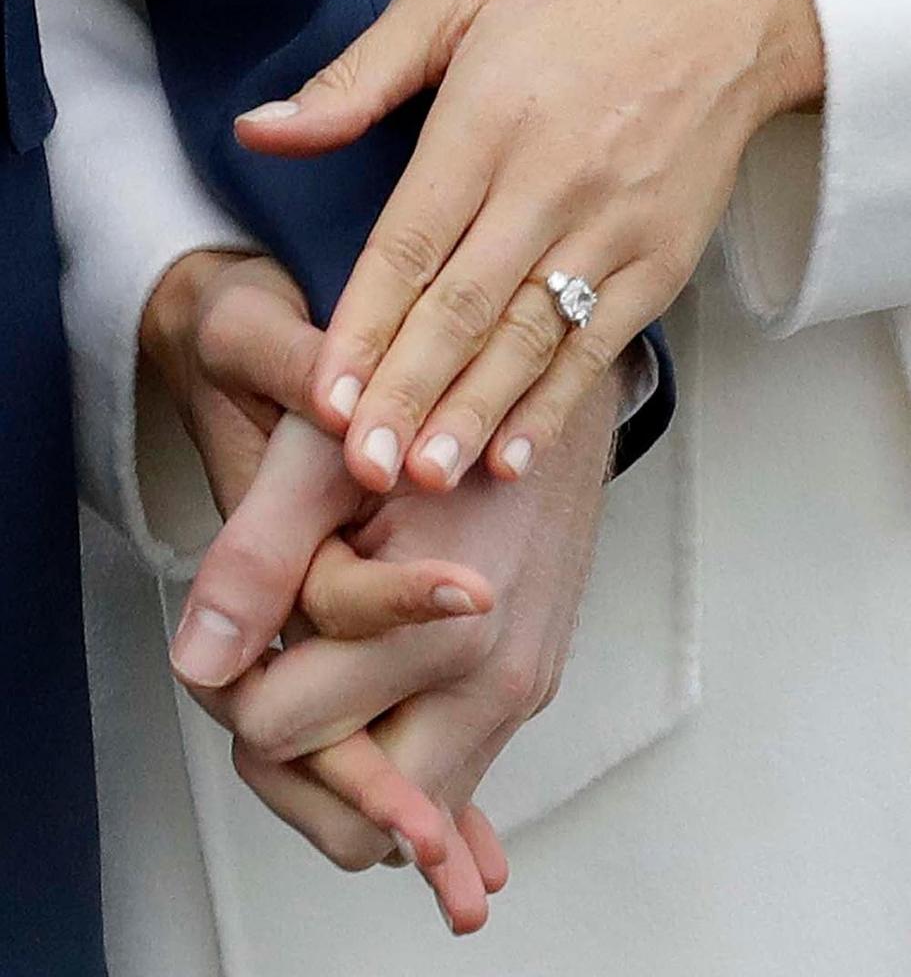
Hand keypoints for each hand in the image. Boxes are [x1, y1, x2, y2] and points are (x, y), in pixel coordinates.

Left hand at [141, 252, 499, 921]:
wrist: (536, 378)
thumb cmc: (420, 405)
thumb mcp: (322, 460)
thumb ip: (258, 560)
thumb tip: (198, 667)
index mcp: (441, 632)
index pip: (279, 735)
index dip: (226, 690)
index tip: (230, 637)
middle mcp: (496, 684)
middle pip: (359, 825)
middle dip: (285, 767)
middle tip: (262, 682)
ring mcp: (523, 691)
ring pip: (414, 815)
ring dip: (344, 770)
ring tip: (308, 686)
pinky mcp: (533, 683)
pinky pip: (458, 772)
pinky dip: (406, 770)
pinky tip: (376, 751)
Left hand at [236, 0, 823, 493]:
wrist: (725, 10)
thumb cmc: (576, 4)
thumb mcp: (453, 1)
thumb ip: (354, 77)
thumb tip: (257, 130)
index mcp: (486, 120)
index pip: (410, 241)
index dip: (365, 324)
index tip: (327, 394)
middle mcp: (549, 181)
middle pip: (464, 306)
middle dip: (408, 391)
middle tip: (364, 465)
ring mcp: (612, 228)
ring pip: (528, 338)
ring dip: (473, 413)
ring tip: (425, 476)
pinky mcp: (660, 263)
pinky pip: (599, 347)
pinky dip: (552, 405)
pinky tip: (510, 456)